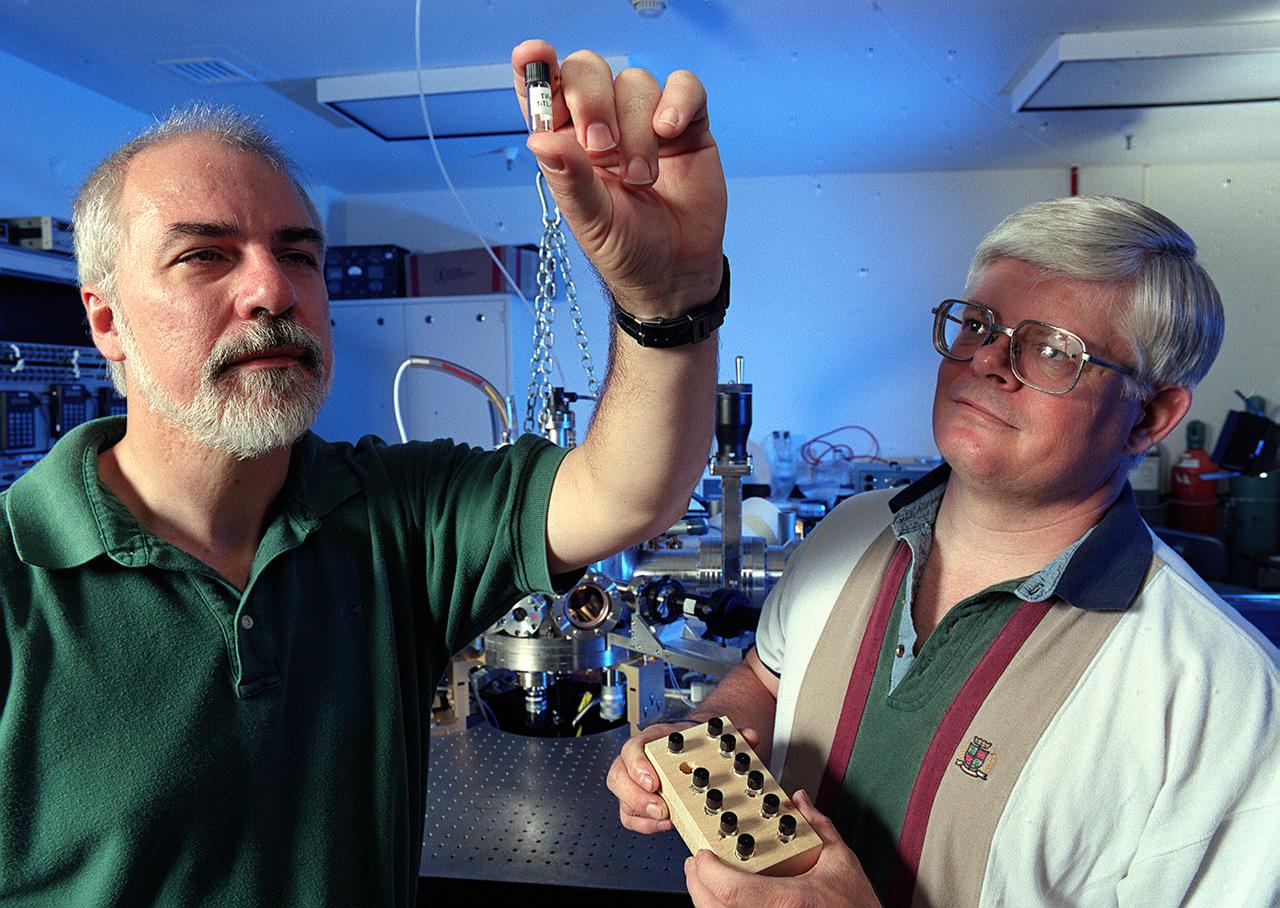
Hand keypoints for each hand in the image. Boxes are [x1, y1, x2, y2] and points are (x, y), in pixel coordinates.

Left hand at [512, 40, 726, 316]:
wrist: (676, 273)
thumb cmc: (626, 250)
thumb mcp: (591, 222)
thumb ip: (569, 180)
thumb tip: (539, 140)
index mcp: (566, 144)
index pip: (542, 93)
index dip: (534, 68)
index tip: (532, 54)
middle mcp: (603, 124)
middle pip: (588, 71)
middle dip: (592, 101)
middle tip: (601, 147)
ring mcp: (645, 121)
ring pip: (635, 82)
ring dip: (638, 128)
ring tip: (642, 178)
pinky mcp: (686, 124)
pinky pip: (683, 86)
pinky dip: (677, 101)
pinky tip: (671, 132)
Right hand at [606, 720, 762, 833]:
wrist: (692, 747)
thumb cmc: (693, 741)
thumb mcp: (710, 733)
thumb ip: (729, 734)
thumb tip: (748, 735)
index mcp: (652, 740)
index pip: (633, 748)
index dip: (638, 766)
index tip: (653, 781)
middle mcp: (638, 760)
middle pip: (619, 776)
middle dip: (636, 797)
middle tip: (660, 808)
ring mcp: (635, 781)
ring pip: (622, 798)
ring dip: (641, 813)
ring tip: (665, 820)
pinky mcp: (639, 801)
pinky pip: (630, 816)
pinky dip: (645, 824)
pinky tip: (666, 824)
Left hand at [684, 790, 880, 907]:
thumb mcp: (842, 862)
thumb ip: (818, 827)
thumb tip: (801, 801)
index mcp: (789, 901)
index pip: (732, 889)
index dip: (708, 871)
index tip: (702, 854)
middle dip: (697, 884)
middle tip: (697, 865)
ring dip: (705, 900)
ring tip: (706, 881)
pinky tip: (724, 901)